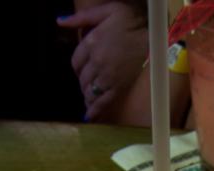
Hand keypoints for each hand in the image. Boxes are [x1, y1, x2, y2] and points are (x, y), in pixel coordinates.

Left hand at [57, 3, 147, 121]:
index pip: (76, 62)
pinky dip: (95, 110)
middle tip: (87, 85)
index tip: (81, 70)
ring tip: (88, 99)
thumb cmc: (131, 20)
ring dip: (88, 96)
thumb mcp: (105, 10)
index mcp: (91, 43)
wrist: (153, 34)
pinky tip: (90, 116)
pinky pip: (103, 101)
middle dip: (83, 83)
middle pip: (82, 79)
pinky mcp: (119, 87)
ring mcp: (107, 77)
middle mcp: (97, 63)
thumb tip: (60, 21)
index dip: (77, 68)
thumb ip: (81, 17)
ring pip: (90, 91)